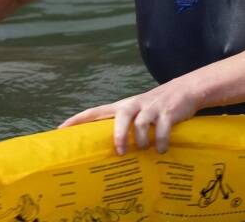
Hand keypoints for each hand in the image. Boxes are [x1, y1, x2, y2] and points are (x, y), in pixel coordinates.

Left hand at [58, 78, 201, 154]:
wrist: (184, 90)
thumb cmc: (154, 108)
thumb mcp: (136, 113)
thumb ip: (123, 127)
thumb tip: (110, 155)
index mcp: (122, 106)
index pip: (95, 111)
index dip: (77, 120)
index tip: (60, 129)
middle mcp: (134, 105)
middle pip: (121, 115)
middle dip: (119, 134)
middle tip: (119, 151)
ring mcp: (151, 108)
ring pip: (142, 123)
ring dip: (142, 140)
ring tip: (145, 150)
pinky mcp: (168, 112)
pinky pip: (162, 128)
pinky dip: (161, 141)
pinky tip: (162, 150)